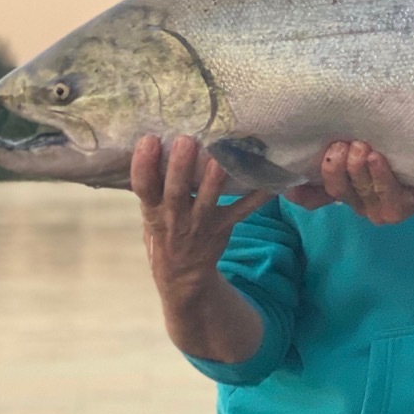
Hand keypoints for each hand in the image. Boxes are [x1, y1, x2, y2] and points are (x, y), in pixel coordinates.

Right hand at [132, 135, 271, 292]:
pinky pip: (243, 210)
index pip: (143, 187)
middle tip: (185, 140)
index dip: (143, 165)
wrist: (181, 273)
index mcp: (153, 210)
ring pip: (208, 200)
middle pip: (176, 192)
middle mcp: (176, 217)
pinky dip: (258, 197)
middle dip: (180, 167)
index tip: (149, 140)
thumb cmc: (164, 229)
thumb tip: (157, 141)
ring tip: (219, 157)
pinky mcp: (224, 226)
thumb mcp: (149, 211)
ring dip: (214, 180)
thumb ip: (153, 184)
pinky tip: (271, 182)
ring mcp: (201, 223)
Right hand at [289, 140, 413, 224]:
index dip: (299, 190)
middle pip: (335, 188)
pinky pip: (384, 192)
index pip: (312, 198)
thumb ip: (342, 150)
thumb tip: (306, 152)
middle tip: (342, 145)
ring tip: (361, 146)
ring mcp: (377, 210)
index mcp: (345, 189)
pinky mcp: (398, 211)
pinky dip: (378, 173)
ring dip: (356, 166)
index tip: (289, 179)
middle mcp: (358, 203)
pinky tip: (376, 157)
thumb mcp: (368, 149)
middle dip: (334, 166)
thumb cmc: (403, 154)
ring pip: (358, 190)